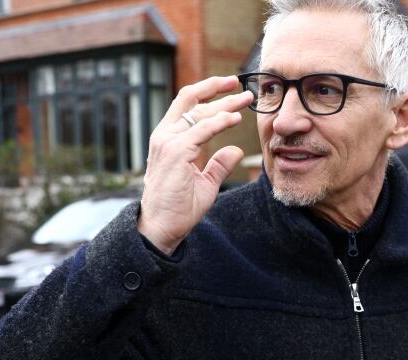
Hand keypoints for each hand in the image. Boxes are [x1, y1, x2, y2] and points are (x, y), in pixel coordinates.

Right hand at [138, 76, 253, 254]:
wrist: (162, 227)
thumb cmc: (179, 207)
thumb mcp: (204, 182)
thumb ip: (218, 165)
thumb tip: (234, 150)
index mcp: (168, 139)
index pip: (187, 106)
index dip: (208, 94)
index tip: (230, 89)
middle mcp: (165, 136)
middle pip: (190, 99)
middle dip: (215, 87)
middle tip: (240, 83)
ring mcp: (168, 142)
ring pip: (199, 112)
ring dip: (225, 103)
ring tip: (246, 99)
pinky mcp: (176, 152)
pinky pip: (202, 130)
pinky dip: (220, 121)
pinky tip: (236, 118)